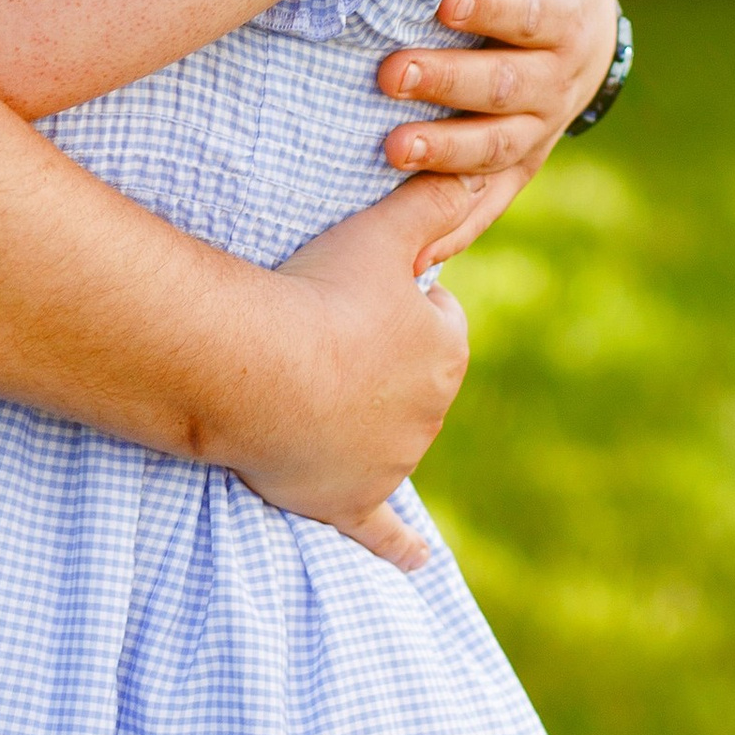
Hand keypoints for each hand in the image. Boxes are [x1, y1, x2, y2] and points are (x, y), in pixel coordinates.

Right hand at [246, 177, 476, 568]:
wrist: (261, 370)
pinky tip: (417, 561)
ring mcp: (391, 460)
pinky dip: (398, 546)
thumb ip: (432, 201)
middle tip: (319, 339)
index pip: (435, 319)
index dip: (395, 304)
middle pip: (408, 380)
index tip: (355, 297)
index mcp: (446, 347)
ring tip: (302, 392)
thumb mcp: (381, 233)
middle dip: (374, 364)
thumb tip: (474, 173)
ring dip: (355, 420)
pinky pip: (382, 531)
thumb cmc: (319, 295)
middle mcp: (430, 411)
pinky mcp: (351, 500)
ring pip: (385, 438)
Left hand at [376, 0, 618, 259]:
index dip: (492, 9)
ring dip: (445, 155)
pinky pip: (483, 205)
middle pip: (507, 89)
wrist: (576, 42)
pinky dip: (452, 227)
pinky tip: (413, 252)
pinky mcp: (510, 173)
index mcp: (563, 15)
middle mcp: (553, 82)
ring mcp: (532, 135)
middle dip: (452, 83)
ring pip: (494, 152)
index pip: (529, 14)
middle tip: (391, 73)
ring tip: (389, 149)